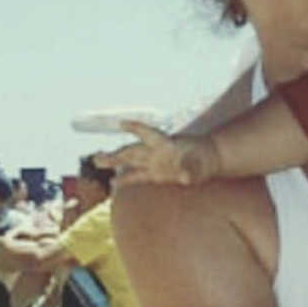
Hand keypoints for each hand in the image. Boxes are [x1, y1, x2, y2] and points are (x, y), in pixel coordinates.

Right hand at [95, 120, 220, 186]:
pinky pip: (138, 176)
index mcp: (166, 145)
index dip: (136, 128)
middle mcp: (157, 152)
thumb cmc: (205, 157)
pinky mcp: (157, 173)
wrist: (210, 159)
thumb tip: (185, 177)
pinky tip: (113, 183)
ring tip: (97, 161)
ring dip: (115, 161)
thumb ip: (191, 170)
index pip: (148, 134)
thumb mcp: (199, 163)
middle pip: (133, 151)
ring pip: (131, 160)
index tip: (122, 124)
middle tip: (97, 157)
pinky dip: (126, 179)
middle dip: (116, 154)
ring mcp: (155, 162)